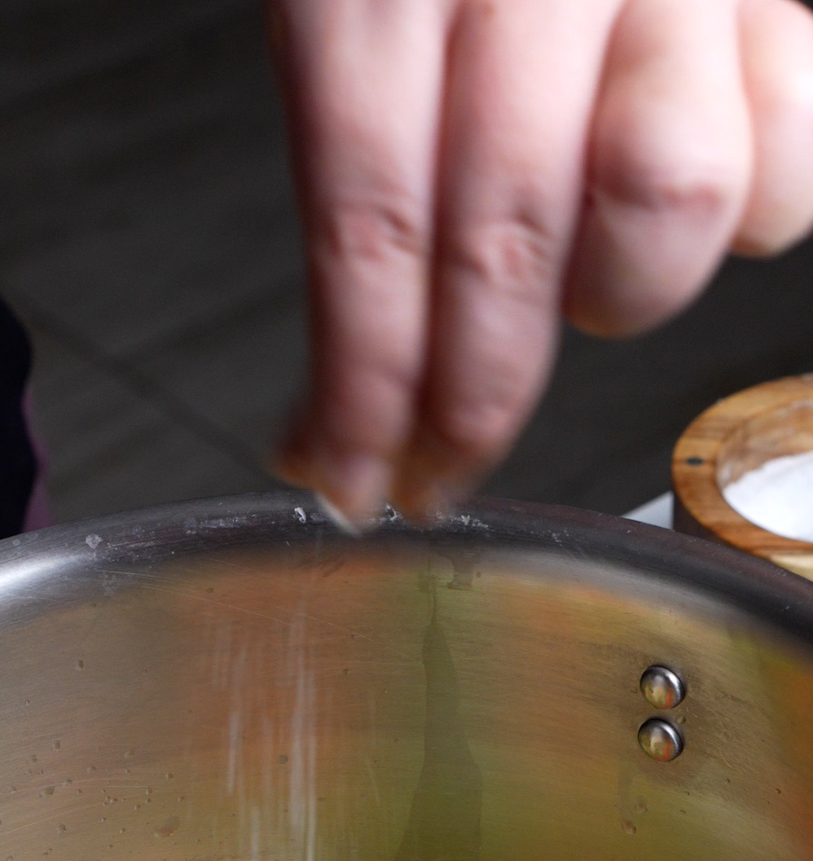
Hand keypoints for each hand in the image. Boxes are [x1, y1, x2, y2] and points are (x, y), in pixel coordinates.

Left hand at [268, 0, 812, 521]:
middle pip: (503, 240)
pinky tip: (693, 202)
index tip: (348, 479)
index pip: (370, 225)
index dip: (363, 390)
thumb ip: (349, 145)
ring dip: (616, 293)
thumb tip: (331, 401)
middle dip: (469, 399)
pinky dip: (747, 213)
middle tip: (435, 469)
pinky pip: (789, 150)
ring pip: (667, 196)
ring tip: (579, 281)